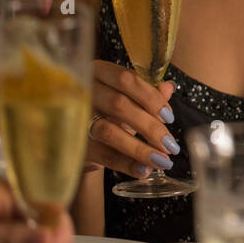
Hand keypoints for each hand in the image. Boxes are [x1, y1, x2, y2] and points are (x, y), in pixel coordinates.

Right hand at [83, 60, 177, 179]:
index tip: (169, 117)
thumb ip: (147, 93)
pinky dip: (125, 163)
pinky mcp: (72, 144)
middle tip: (170, 145)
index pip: (126, 79)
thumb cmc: (107, 111)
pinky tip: (143, 170)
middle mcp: (83, 90)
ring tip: (162, 161)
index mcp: (99, 72)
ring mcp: (74, 117)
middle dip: (150, 127)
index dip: (151, 98)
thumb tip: (168, 87)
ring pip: (109, 131)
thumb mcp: (127, 98)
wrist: (75, 136)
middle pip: (119, 105)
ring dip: (140, 149)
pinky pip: (101, 154)